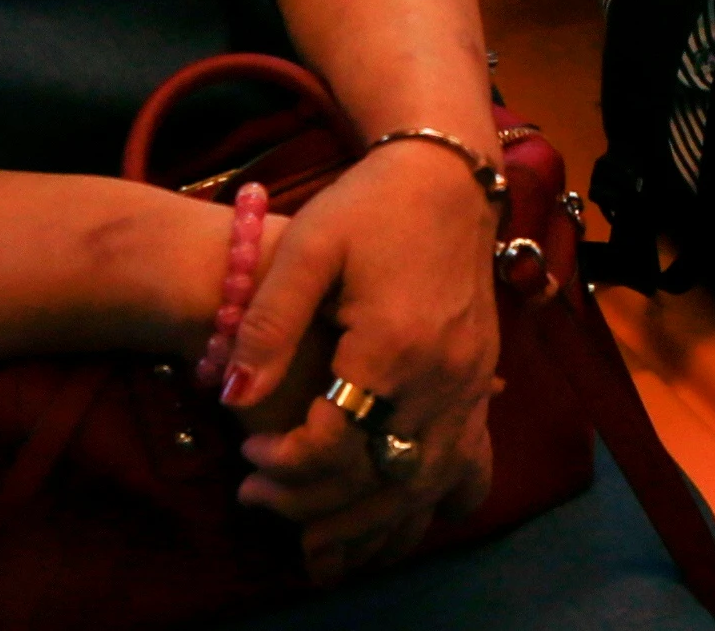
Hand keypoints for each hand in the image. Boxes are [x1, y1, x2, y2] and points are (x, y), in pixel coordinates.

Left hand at [222, 145, 505, 573]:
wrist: (449, 178)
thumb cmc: (369, 206)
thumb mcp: (308, 246)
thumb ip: (270, 324)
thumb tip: (234, 399)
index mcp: (394, 346)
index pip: (334, 443)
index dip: (282, 463)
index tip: (246, 453)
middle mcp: (443, 378)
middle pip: (380, 480)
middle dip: (312, 505)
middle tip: (257, 498)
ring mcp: (470, 387)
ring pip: (425, 488)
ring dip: (367, 523)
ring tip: (310, 536)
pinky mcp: (481, 386)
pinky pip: (464, 470)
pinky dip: (424, 506)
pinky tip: (386, 519)